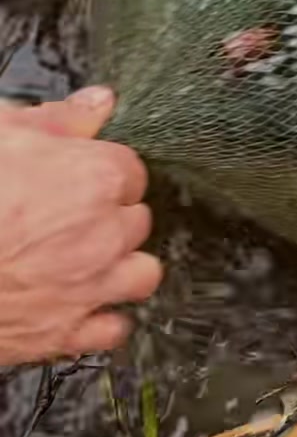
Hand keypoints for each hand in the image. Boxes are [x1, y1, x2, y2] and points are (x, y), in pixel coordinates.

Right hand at [0, 87, 160, 365]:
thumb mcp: (1, 132)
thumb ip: (58, 118)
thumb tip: (99, 103)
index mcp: (96, 179)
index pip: (132, 171)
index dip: (103, 172)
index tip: (81, 176)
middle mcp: (104, 236)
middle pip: (136, 221)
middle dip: (110, 216)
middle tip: (71, 214)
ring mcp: (88, 289)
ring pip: (142, 275)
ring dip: (121, 266)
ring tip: (87, 258)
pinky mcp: (64, 333)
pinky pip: (113, 329)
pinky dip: (101, 318)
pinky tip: (78, 303)